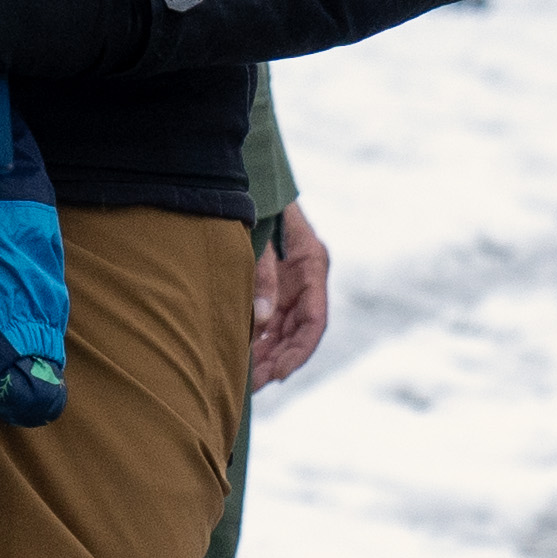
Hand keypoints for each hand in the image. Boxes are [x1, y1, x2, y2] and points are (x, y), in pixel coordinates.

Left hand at [248, 203, 335, 391]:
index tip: (279, 374)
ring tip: (246, 380)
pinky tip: (241, 356)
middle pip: (299, 332)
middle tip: (253, 385)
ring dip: (268, 355)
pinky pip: (271, 318)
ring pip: (285, 330)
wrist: (247, 172)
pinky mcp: (273, 281)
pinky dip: (259, 338)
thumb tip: (262, 321)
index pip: (314, 321)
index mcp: (312, 264)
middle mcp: (306, 277)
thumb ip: (261, 275)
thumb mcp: (258, 235)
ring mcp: (290, 280)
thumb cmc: (255, 199)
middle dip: (278, 361)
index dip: (299, 352)